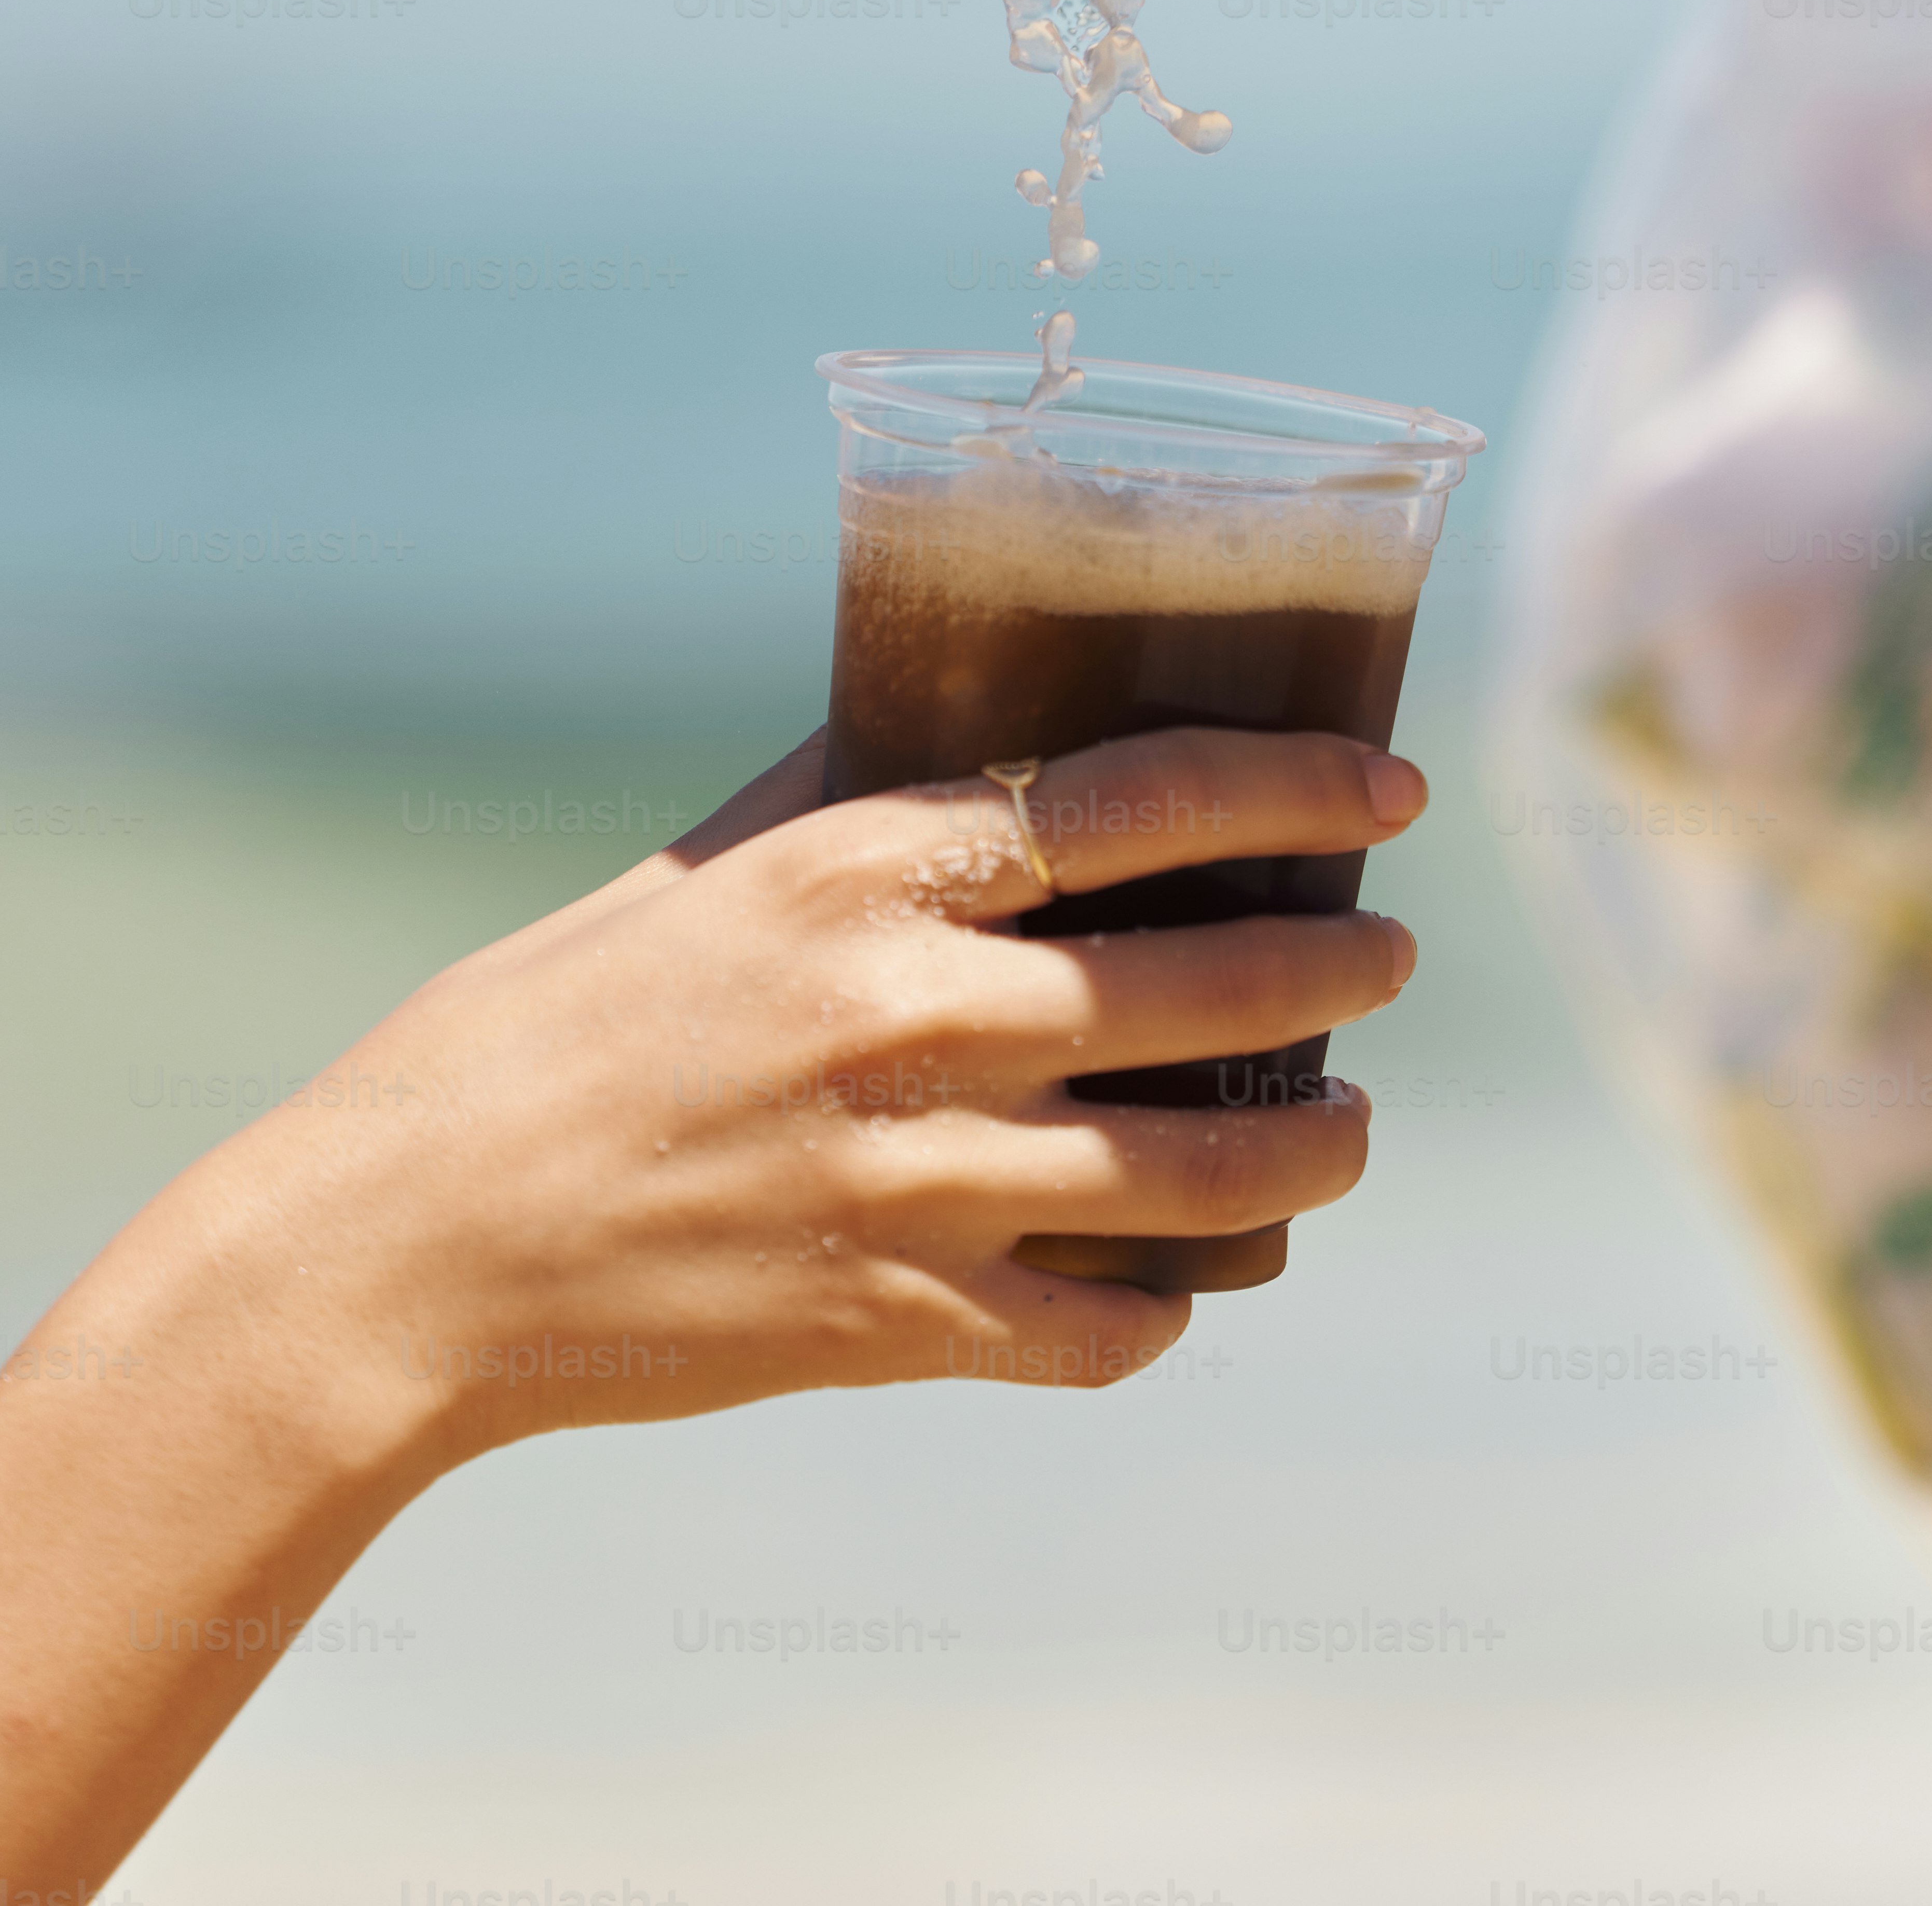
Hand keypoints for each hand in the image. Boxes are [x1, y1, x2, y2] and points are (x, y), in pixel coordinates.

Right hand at [367, 721, 1421, 1430]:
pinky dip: (1166, 1306)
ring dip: (1309, 1151)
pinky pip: (1105, 1327)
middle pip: (1213, 983)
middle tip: (1388, 959)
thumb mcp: (709, 869)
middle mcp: (919, 1015)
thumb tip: (985, 726)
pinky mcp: (899, 1323)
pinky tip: (1182, 1278)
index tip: (1386, 793)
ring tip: (1345, 1129)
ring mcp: (920, 1180)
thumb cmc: (555, 1025)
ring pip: (1204, 1174)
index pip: (1148, 798)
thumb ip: (855, 800)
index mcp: (870, 874)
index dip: (1296, 787)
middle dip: (1341, 969)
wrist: (420, 1240)